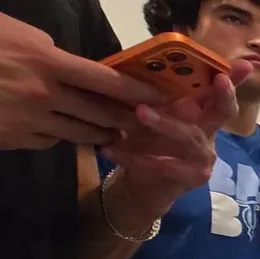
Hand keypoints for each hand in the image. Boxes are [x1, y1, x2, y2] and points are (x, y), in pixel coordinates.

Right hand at [0, 12, 166, 148]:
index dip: (139, 93)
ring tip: (109, 130)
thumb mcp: (13, 34)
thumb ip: (47, 51)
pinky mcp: (13, 140)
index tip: (163, 98)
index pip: (108, 82)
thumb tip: (74, 66)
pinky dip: (57, 136)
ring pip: (79, 134)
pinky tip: (58, 130)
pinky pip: (48, 142)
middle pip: (100, 114)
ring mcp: (29, 122)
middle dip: (123, 118)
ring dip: (98, 132)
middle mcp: (45, 97)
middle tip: (139, 119)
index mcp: (48, 64)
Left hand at [102, 59, 251, 205]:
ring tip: (140, 112)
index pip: (219, 92)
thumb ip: (152, 96)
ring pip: (190, 136)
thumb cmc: (148, 143)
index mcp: (200, 113)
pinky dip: (134, 157)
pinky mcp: (192, 177)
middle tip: (220, 79)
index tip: (243, 66)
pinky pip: (164, 165)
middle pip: (224, 111)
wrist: (142, 186)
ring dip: (165, 122)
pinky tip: (110, 149)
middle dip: (225, 95)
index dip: (234, 80)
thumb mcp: (150, 115)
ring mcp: (204, 156)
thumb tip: (134, 65)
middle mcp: (209, 132)